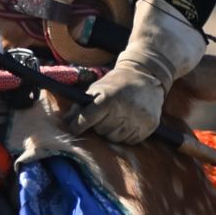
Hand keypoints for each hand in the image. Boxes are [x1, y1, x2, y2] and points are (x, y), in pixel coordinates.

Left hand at [67, 0, 203, 144]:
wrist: (146, 75)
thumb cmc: (117, 82)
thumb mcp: (98, 88)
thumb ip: (82, 104)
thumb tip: (66, 122)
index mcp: (108, 98)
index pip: (87, 119)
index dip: (77, 125)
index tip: (73, 129)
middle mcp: (123, 110)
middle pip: (101, 131)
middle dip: (99, 125)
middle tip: (105, 114)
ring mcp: (137, 119)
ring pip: (115, 138)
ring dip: (112, 131)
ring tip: (117, 117)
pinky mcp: (149, 126)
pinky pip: (130, 141)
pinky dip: (126, 134)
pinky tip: (128, 121)